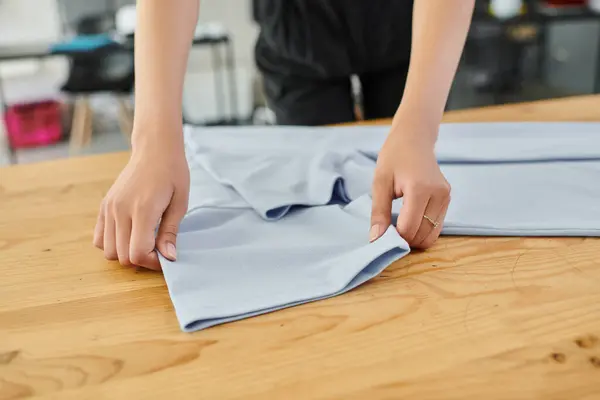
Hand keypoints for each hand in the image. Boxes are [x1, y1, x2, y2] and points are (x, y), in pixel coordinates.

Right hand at [93, 135, 189, 269]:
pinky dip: (112, 243)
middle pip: (122, 256)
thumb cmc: (173, 173)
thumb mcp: (180, 203)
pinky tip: (129, 234)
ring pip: (107, 250)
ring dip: (125, 253)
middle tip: (157, 249)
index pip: (137, 253)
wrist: (155, 149)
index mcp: (142, 210)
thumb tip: (169, 258)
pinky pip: (98, 238)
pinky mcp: (104, 205)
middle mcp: (120, 210)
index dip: (153, 263)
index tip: (165, 256)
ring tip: (143, 241)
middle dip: (141, 260)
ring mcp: (109, 208)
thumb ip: (171, 232)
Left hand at [370, 113, 450, 248]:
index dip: (394, 236)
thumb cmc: (394, 156)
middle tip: (389, 229)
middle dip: (405, 239)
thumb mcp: (380, 183)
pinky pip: (436, 226)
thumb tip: (376, 240)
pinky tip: (409, 220)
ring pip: (432, 235)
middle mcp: (439, 194)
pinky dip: (422, 230)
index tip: (382, 232)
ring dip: (414, 237)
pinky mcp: (447, 199)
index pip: (409, 228)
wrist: (414, 138)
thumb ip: (379, 212)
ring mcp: (446, 197)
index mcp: (420, 189)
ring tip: (398, 224)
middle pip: (422, 234)